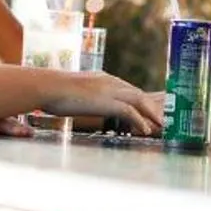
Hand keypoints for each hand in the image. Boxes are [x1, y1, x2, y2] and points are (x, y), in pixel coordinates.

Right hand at [42, 73, 162, 135]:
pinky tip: (145, 131)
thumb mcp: (75, 92)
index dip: (141, 102)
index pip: (129, 91)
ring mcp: (110, 90)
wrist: (47, 86)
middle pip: (139, 95)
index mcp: (104, 79)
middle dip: (153, 108)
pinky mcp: (106, 101)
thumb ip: (85, 96)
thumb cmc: (54, 91)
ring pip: (140, 101)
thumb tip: (83, 102)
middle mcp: (110, 82)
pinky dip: (139, 121)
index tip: (150, 112)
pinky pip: (129, 112)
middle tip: (163, 120)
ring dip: (152, 115)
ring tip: (161, 126)